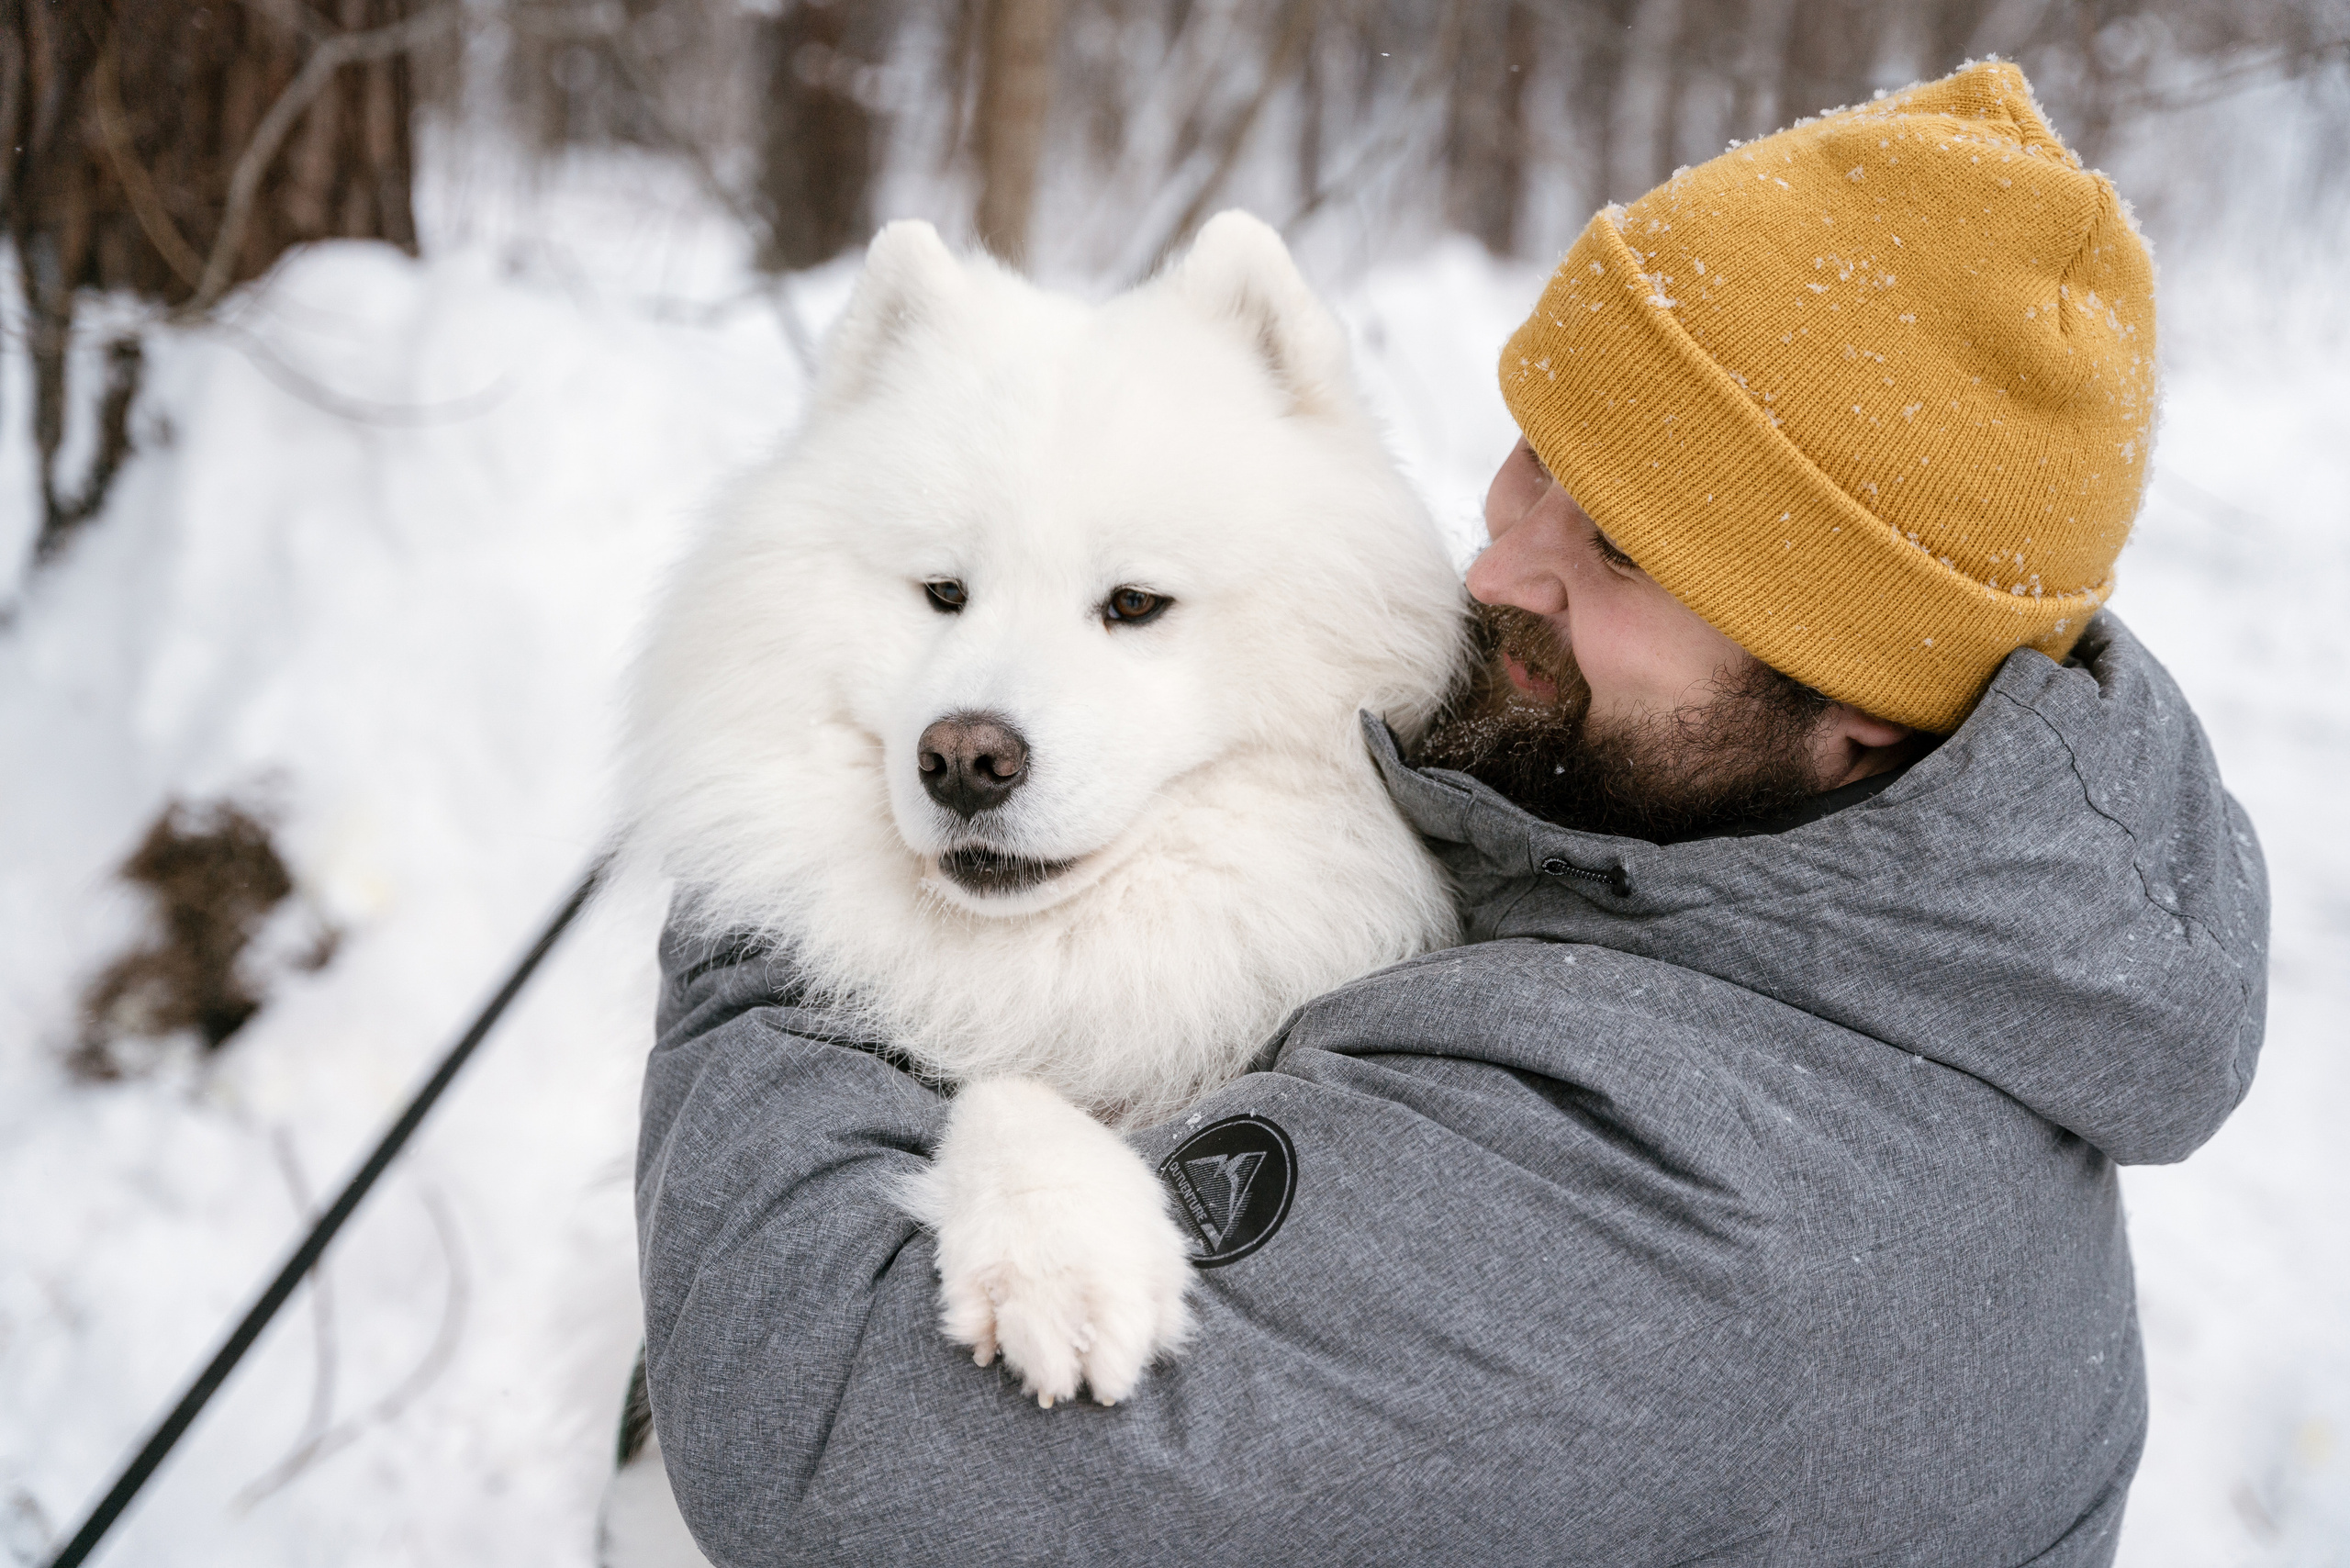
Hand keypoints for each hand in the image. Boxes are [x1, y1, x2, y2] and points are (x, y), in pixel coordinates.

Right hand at [904, 1078, 1195, 1406]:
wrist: (1015, 1120)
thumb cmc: (1091, 1170)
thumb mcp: (1147, 1211)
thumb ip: (1163, 1279)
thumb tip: (1165, 1338)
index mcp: (1114, 1260)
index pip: (1119, 1345)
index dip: (1116, 1375)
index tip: (1111, 1385)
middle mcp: (1059, 1272)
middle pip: (1061, 1359)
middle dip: (1069, 1378)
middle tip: (1074, 1378)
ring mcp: (1008, 1270)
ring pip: (1017, 1349)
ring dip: (1031, 1368)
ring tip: (1042, 1374)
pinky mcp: (964, 1264)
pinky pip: (966, 1323)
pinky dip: (979, 1339)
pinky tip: (995, 1340)